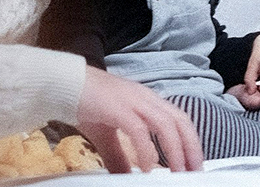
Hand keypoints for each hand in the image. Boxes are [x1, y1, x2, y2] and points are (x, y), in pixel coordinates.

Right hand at [76, 66, 202, 172]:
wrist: (64, 83)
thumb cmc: (85, 102)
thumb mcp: (107, 134)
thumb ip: (120, 155)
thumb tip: (126, 175)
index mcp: (146, 101)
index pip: (178, 118)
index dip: (190, 140)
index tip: (194, 162)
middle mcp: (144, 98)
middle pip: (179, 120)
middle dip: (191, 147)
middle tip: (194, 171)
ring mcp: (132, 100)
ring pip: (165, 124)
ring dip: (175, 149)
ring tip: (177, 171)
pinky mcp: (117, 107)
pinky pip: (138, 129)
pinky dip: (146, 149)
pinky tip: (147, 166)